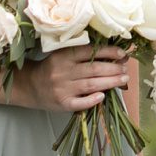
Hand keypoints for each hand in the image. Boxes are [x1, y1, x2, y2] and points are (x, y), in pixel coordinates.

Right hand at [13, 42, 130, 112]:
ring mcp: (62, 89)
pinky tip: (103, 96)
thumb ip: (82, 55)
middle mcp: (63, 72)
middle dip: (113, 69)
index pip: (89, 52)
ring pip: (91, 85)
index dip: (108, 52)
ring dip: (110, 82)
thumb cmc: (51, 69)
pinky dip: (92, 100)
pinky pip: (80, 103)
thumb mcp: (62, 56)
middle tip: (125, 69)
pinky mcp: (62, 103)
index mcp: (63, 56)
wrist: (30, 86)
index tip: (122, 54)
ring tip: (123, 79)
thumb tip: (112, 56)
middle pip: (93, 69)